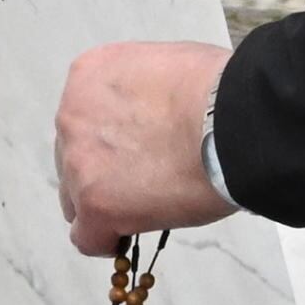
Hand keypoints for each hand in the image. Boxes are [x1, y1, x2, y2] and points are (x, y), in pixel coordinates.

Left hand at [54, 42, 236, 252]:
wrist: (232, 120)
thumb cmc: (217, 92)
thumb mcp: (164, 64)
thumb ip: (143, 91)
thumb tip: (157, 114)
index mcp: (89, 75)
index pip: (83, 119)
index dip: (109, 141)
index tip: (133, 153)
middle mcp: (72, 116)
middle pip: (72, 158)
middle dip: (102, 172)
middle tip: (142, 182)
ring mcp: (79, 163)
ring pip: (75, 199)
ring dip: (104, 204)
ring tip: (146, 207)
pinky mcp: (96, 204)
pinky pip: (87, 237)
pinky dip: (106, 240)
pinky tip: (129, 236)